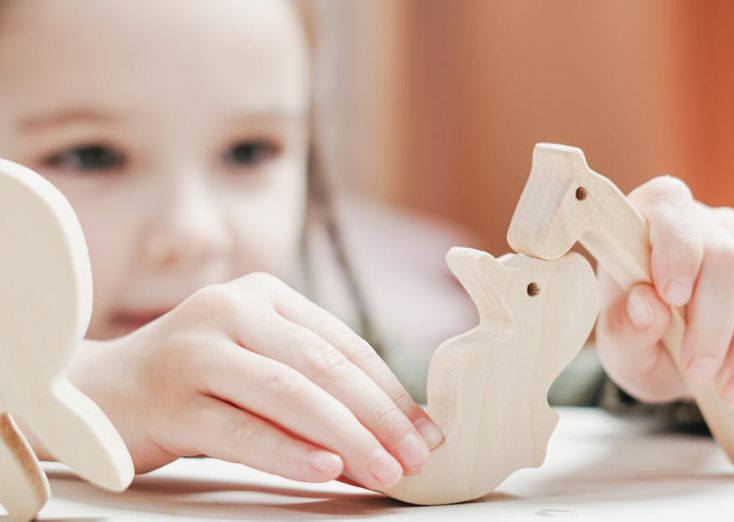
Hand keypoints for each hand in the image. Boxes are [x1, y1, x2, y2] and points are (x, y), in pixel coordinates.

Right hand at [65, 273, 442, 489]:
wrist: (92, 393)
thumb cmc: (189, 384)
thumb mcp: (253, 367)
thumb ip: (311, 388)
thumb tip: (388, 435)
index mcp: (262, 296)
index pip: (342, 344)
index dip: (390, 390)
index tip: (427, 430)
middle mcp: (230, 311)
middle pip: (323, 367)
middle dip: (379, 416)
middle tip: (416, 457)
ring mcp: (196, 352)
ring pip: (288, 394)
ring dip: (347, 437)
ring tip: (385, 470)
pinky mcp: (168, 399)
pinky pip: (240, 430)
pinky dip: (288, 451)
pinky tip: (326, 468)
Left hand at [595, 177, 733, 404]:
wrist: (683, 362)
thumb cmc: (644, 346)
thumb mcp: (623, 351)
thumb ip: (624, 330)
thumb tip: (646, 303)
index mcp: (644, 223)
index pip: (668, 206)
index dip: (677, 249)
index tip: (673, 298)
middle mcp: (698, 217)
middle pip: (724, 255)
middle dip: (714, 325)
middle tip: (699, 373)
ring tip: (732, 385)